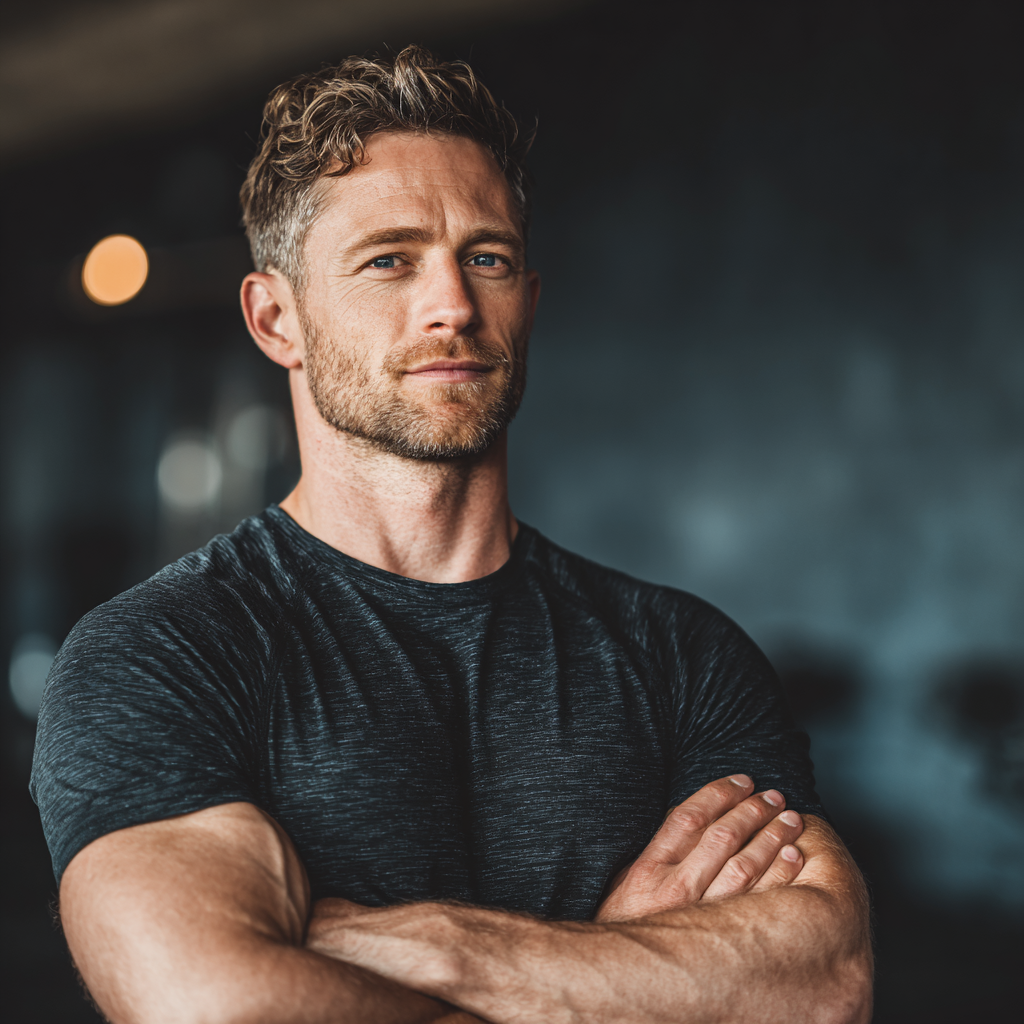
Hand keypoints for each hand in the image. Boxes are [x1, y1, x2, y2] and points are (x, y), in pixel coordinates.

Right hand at [595, 774, 804, 921]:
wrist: (622, 976)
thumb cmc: (627, 921)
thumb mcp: (630, 877)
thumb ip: (660, 847)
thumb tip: (695, 814)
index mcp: (650, 866)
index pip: (690, 816)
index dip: (720, 792)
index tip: (743, 780)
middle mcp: (676, 888)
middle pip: (723, 837)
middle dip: (753, 810)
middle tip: (775, 796)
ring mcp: (701, 916)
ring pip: (745, 867)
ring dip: (772, 838)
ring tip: (791, 819)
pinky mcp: (721, 942)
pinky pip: (758, 904)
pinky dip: (780, 877)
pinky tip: (794, 857)